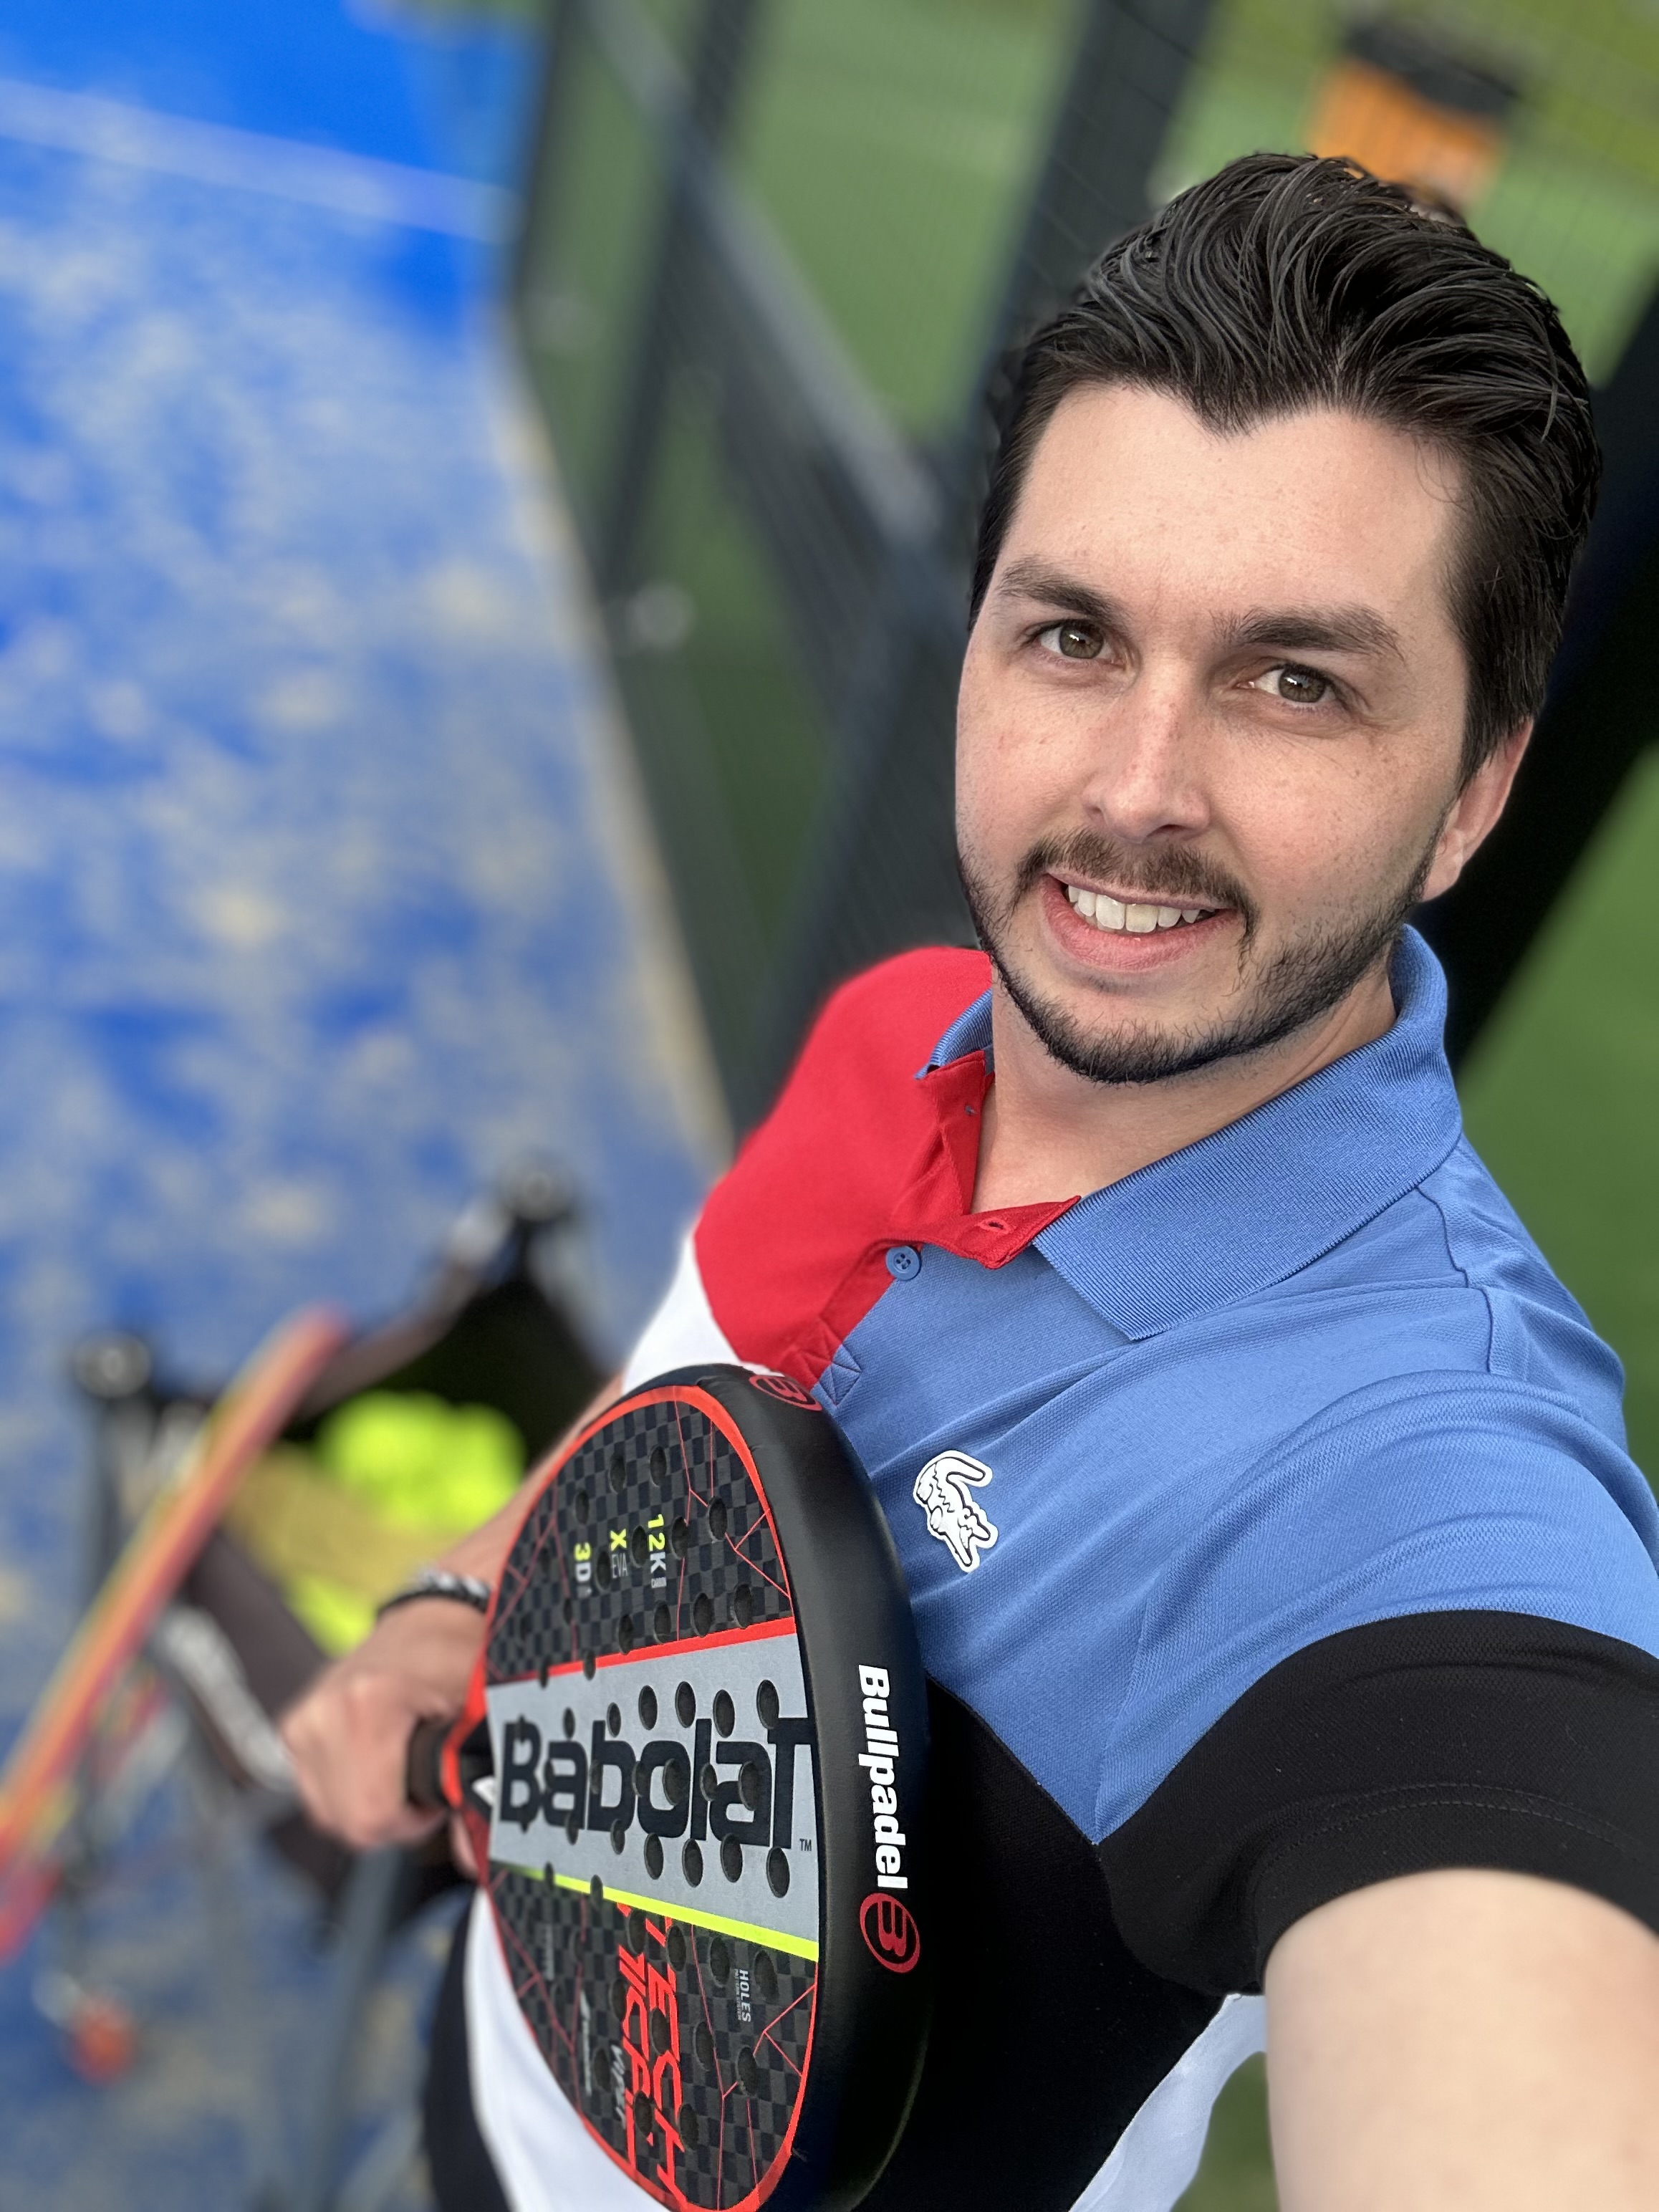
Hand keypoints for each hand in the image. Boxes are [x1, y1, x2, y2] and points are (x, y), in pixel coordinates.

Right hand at [279, 1597, 484, 1854]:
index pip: (370, 1815)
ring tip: (404, 1764)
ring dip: (370, 1804)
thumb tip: (475, 1859)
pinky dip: (350, 1790)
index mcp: (368, 1703)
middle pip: (348, 1822)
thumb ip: (485, 1783)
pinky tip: (380, 1760)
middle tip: (424, 1776)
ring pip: (330, 1815)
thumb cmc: (465, 1659)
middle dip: (393, 1816)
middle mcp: (323, 1711)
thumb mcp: (488, 1714)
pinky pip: (318, 1794)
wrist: (436, 1618)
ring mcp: (303, 1719)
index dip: (414, 1820)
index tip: (438, 1789)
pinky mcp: (294, 1728)